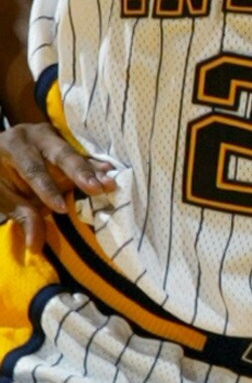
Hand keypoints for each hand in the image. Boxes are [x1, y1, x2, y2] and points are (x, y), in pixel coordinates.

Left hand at [0, 119, 118, 252]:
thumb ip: (22, 216)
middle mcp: (35, 136)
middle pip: (60, 154)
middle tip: (96, 188)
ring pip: (75, 155)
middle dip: (79, 172)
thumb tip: (36, 246)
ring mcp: (53, 138)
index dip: (47, 189)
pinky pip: (83, 155)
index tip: (61, 209)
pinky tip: (110, 171)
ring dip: (94, 171)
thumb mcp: (4, 197)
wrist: (0, 155)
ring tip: (110, 184)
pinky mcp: (66, 144)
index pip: (33, 169)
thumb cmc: (0, 177)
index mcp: (13, 146)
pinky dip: (96, 165)